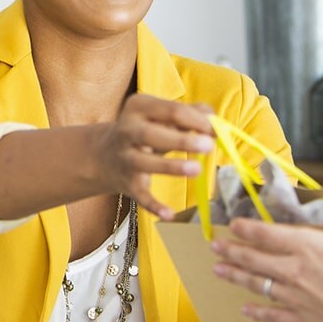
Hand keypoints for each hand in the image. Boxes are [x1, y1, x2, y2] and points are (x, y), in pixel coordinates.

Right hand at [93, 94, 214, 217]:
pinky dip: (154, 205)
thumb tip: (215, 121)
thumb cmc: (147, 132)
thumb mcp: (162, 117)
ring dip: (171, 167)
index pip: (172, 111)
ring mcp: (125, 158)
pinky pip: (140, 195)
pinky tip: (169, 214)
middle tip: (208, 145)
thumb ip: (190, 114)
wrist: (106, 155)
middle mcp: (127, 130)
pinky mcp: (127, 183)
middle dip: (182, 140)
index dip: (197, 121)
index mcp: (139, 107)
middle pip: (153, 134)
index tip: (217, 131)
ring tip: (197, 169)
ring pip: (145, 162)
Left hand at [210, 181, 322, 321]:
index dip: (248, 229)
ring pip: (257, 284)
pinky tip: (245, 310)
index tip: (232, 225)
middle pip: (255, 259)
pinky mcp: (300, 321)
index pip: (269, 235)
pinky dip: (257, 312)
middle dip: (233, 251)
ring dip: (236, 276)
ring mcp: (294, 297)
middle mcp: (294, 271)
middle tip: (215, 247)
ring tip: (218, 271)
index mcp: (309, 248)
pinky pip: (272, 315)